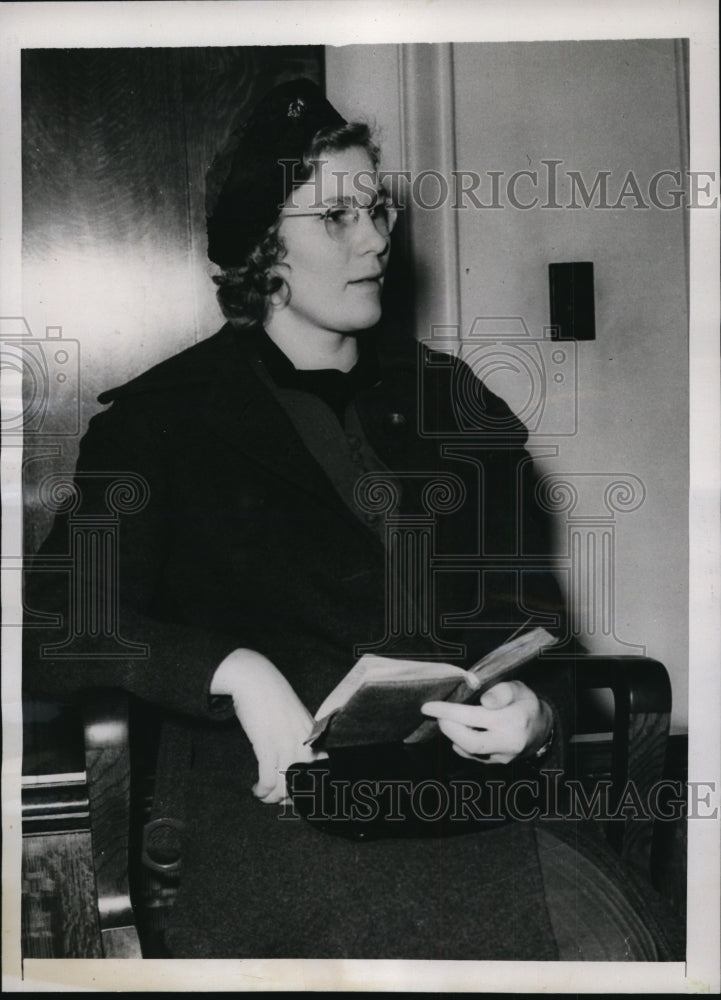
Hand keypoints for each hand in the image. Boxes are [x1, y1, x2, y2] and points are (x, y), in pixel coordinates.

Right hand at [211, 648, 326, 802]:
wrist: (254, 679)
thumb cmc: (272, 697)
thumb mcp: (294, 716)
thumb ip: (300, 736)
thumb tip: (296, 761)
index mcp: (312, 734)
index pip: (322, 769)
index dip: (311, 787)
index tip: (298, 795)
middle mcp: (303, 740)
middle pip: (302, 782)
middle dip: (288, 797)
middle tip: (276, 799)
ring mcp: (286, 742)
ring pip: (284, 785)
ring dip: (271, 797)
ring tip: (263, 796)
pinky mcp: (267, 744)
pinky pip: (268, 778)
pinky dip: (262, 790)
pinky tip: (256, 789)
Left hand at [421, 680, 552, 764]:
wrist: (542, 729)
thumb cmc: (526, 703)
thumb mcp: (519, 688)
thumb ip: (502, 691)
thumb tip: (484, 701)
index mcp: (513, 720)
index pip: (474, 717)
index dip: (448, 711)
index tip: (429, 706)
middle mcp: (508, 742)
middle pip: (470, 742)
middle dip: (448, 728)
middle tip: (436, 714)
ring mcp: (503, 756)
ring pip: (470, 752)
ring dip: (453, 735)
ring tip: (446, 719)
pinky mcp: (497, 763)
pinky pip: (473, 756)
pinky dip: (460, 743)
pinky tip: (457, 731)